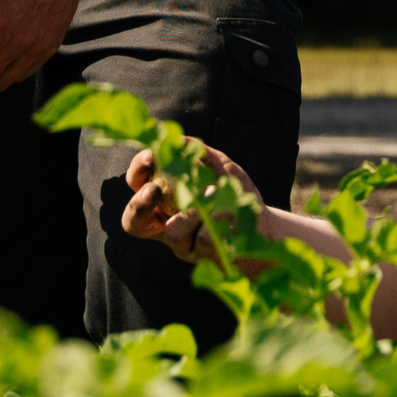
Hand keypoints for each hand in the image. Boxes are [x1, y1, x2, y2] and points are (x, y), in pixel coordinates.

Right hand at [122, 145, 261, 264]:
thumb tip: (179, 139)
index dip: (136, 172)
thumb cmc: (235, 194)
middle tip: (154, 189)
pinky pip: (203, 240)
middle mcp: (166, 226)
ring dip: (192, 211)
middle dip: (139, 204)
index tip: (150, 157)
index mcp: (163, 200)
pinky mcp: (203, 257)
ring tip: (214, 195)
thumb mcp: (219, 168)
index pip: (137, 186)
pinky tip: (229, 212)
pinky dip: (217, 220)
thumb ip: (200, 154)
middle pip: (133, 223)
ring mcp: (183, 245)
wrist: (263, 225)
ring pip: (173, 232)